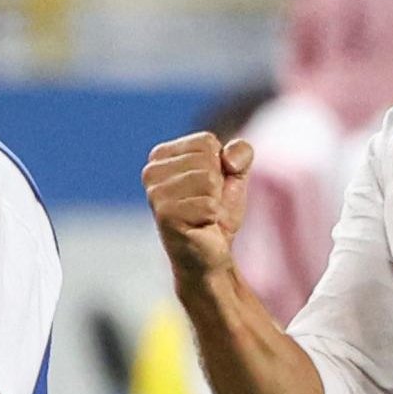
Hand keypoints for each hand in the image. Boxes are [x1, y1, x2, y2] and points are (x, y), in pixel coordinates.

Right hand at [142, 132, 252, 282]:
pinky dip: (213, 217)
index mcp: (161, 156)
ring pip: (208, 180)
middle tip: (207, 204)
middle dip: (218, 184)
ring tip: (203, 214)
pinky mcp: (165, 216)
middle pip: (207, 160)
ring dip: (215, 201)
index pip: (206, 141)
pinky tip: (201, 225)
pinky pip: (209, 204)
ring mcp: (155, 194)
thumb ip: (241, 152)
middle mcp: (151, 171)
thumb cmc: (219, 211)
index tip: (211, 185)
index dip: (221, 164)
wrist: (211, 252)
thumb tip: (228, 159)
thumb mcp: (236, 173)